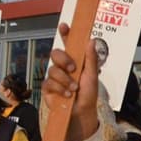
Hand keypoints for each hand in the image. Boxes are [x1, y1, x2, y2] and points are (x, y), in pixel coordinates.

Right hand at [41, 23, 99, 140]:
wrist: (81, 114)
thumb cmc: (89, 94)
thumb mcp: (93, 76)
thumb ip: (91, 59)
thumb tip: (91, 40)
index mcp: (75, 60)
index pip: (69, 44)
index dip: (65, 34)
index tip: (64, 26)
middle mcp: (63, 67)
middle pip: (56, 53)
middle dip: (63, 59)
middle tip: (73, 68)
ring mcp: (55, 77)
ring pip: (53, 70)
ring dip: (65, 80)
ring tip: (74, 89)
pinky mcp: (48, 89)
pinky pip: (49, 83)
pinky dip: (59, 89)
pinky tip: (67, 95)